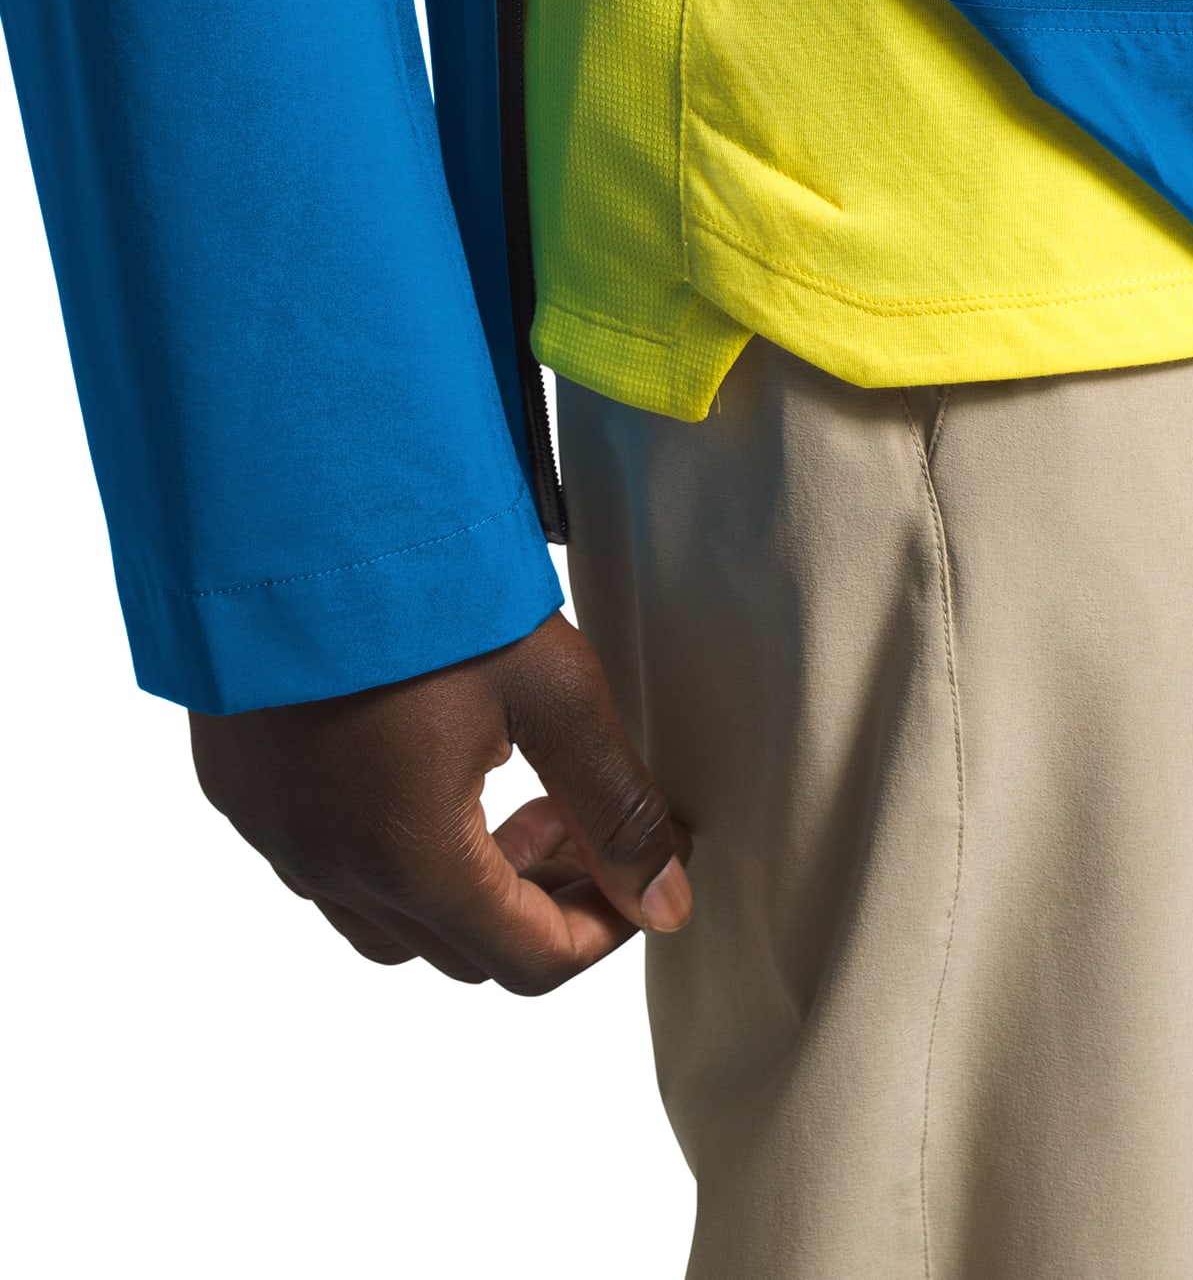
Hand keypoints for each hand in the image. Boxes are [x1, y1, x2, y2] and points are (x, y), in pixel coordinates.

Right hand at [190, 611, 690, 992]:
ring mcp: (275, 832)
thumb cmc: (422, 593)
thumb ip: (617, 805)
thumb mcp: (552, 691)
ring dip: (469, 879)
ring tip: (519, 791)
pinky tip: (432, 759)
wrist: (288, 515)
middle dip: (544, 897)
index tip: (647, 868)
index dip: (606, 927)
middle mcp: (330, 870)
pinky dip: (396, 843)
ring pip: (388, 915)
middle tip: (588, 818)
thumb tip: (667, 901)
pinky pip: (327, 860)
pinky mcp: (242, 787)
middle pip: (461, 946)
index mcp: (410, 863)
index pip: (528, 961)